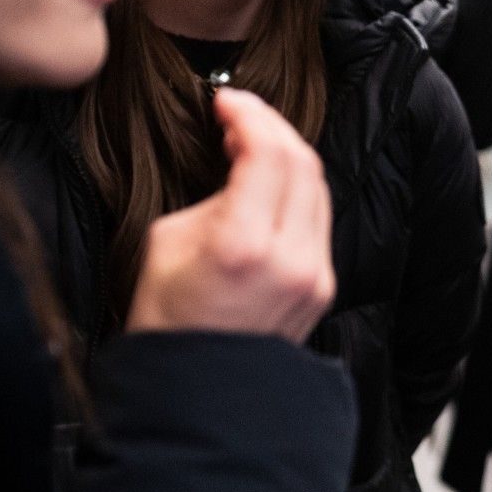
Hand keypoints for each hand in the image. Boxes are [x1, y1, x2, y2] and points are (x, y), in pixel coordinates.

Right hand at [125, 88, 334, 342]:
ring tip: (252, 145)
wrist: (198, 391)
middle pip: (303, 162)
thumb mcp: (167, 241)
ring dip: (289, 155)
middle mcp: (292, 258)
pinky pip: (318, 219)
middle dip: (272, 126)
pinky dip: (298, 190)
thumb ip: (214, 196)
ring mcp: (315, 275)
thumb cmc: (167, 318)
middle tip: (240, 114)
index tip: (226, 101)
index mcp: (246, 244)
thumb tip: (240, 166)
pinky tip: (271, 184)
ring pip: (318, 188)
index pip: (269, 152)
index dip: (250, 114)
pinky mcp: (323, 287)